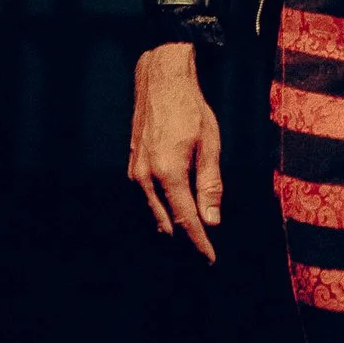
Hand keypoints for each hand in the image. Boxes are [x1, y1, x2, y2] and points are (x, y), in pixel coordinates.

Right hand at [128, 43, 223, 262]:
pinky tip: (174, 218)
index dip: (199, 244)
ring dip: (172, 232)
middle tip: (204, 256)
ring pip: (152, 217)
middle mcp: (145, 179)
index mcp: (168, 173)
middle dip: (185, 244)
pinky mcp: (131, 169)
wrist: (160, 82)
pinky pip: (145, 203)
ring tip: (192, 242)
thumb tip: (212, 220)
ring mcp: (135, 175)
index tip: (210, 260)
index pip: (185, 221)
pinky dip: (160, 215)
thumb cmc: (190, 109)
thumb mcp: (209, 144)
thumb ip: (210, 184)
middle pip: (166, 226)